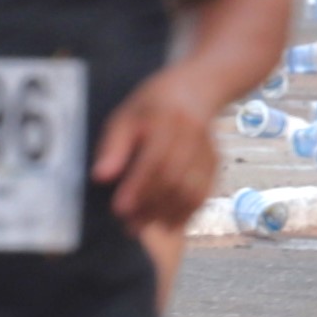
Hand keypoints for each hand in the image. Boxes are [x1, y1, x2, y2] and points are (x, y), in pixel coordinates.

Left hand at [97, 70, 224, 234]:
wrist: (195, 89)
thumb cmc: (151, 105)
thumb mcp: (125, 116)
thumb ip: (113, 146)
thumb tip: (100, 177)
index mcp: (167, 119)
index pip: (154, 159)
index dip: (138, 187)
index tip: (120, 209)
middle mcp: (193, 134)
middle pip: (175, 178)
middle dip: (152, 206)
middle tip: (130, 226)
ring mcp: (208, 150)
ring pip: (192, 189)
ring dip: (169, 214)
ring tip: (146, 227)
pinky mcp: (216, 163)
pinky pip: (204, 193)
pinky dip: (187, 213)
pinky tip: (170, 224)